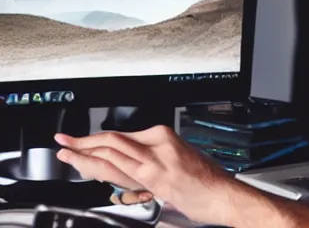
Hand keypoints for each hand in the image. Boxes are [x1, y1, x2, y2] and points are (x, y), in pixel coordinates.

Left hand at [54, 125, 238, 224]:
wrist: (222, 193)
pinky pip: (121, 169)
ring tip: (66, 151)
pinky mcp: (155, 178)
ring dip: (84, 152)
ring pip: (113, 152)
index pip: (122, 136)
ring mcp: (155, 161)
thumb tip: (128, 164)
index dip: (98, 139)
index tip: (83, 141)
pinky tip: (86, 165)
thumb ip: (152, 159)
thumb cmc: (204, 180)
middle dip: (84, 142)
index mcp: (163, 136)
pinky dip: (99, 165)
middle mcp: (157, 144)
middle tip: (64, 141)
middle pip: (113, 141)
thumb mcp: (178, 159)